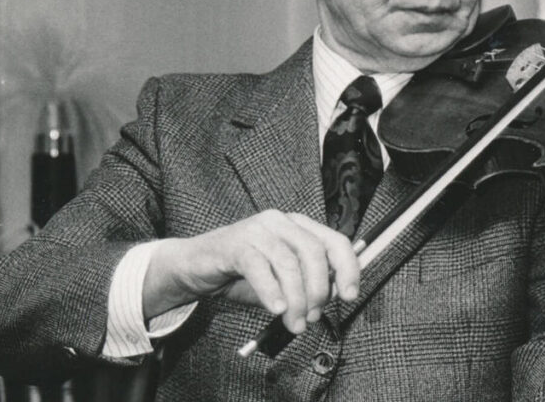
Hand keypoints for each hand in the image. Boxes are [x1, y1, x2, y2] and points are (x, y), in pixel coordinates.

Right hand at [143, 211, 359, 334]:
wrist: (195, 266)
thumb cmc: (241, 274)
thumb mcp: (281, 280)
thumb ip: (306, 284)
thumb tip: (332, 298)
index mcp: (299, 226)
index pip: (336, 241)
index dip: (348, 269)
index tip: (350, 296)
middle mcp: (281, 222)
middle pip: (314, 252)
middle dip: (318, 290)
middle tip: (312, 317)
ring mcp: (258, 230)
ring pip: (288, 263)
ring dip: (296, 299)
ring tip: (294, 322)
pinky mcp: (235, 244)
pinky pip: (260, 267)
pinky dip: (272, 291)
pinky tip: (276, 308)